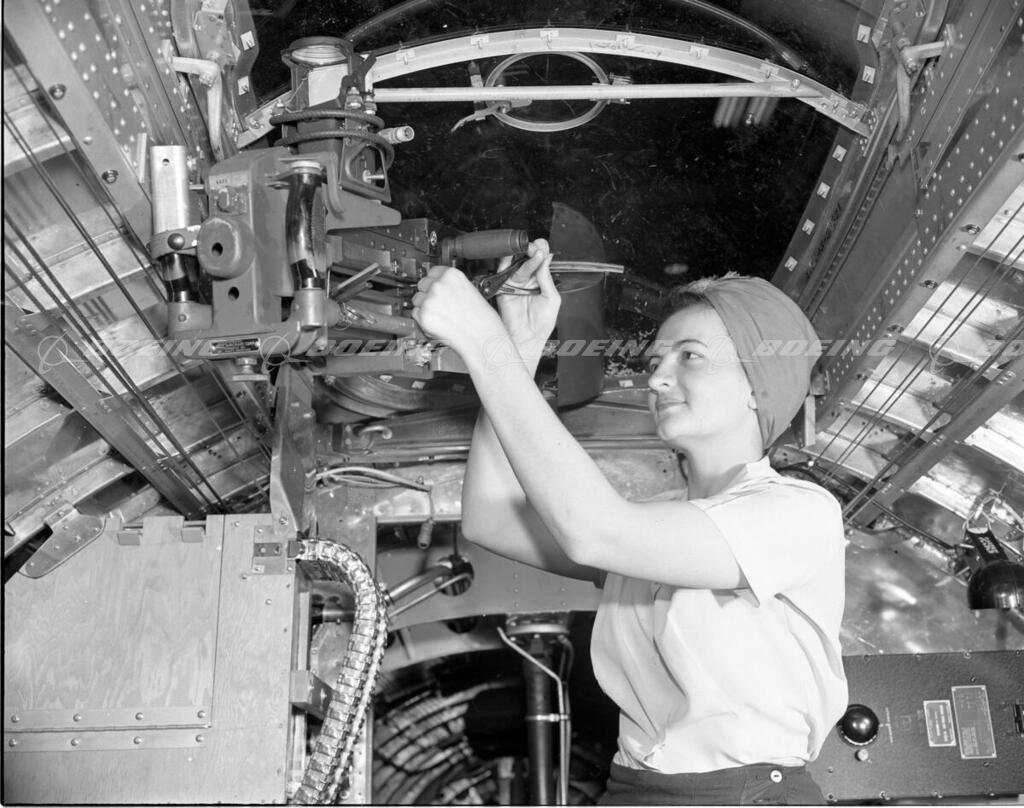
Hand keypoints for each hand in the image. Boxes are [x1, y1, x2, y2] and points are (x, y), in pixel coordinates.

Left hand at [411, 266, 506, 362]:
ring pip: (417, 300)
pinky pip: (415, 314)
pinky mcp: (424, 316)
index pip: (433, 271)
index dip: (434, 281)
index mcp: (452, 275)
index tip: (435, 286)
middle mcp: (439, 285)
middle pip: (422, 284)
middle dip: (428, 293)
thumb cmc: (482, 318)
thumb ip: (452, 285)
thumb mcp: (470, 289)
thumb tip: (439, 285)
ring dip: (424, 307)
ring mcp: (430, 300)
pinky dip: (423, 320)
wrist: (483, 337)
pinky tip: (438, 323)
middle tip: (440, 304)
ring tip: (441, 315)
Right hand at [495, 239, 560, 360]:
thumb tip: (546, 259)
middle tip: (536, 248)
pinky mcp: (503, 288)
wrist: (528, 339)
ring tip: (531, 252)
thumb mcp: (552, 298)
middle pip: (528, 258)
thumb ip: (547, 278)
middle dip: (532, 250)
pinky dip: (507, 263)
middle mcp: (528, 281)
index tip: (543, 247)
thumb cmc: (541, 324)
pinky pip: (503, 272)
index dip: (542, 252)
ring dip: (523, 256)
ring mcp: (515, 283)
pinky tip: (515, 258)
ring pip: (517, 263)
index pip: (541, 261)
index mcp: (541, 282)